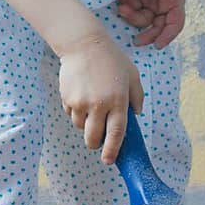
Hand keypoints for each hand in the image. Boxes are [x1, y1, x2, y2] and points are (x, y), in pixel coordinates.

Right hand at [59, 31, 143, 163]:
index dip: (112, 151)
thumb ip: (137, 97)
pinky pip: (71, 114)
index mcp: (118, 101)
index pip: (116, 134)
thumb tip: (136, 115)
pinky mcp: (67, 99)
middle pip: (93, 138)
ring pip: (80, 127)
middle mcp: (99, 105)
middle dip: (95, 144)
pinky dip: (76, 111)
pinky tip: (81, 95)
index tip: (109, 161)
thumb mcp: (132, 75)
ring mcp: (81, 103)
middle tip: (98, 140)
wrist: (84, 44)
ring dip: (85, 124)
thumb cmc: (112, 59)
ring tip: (91, 106)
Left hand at [117, 0, 185, 47]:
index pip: (174, 24)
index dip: (167, 36)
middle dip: (146, 34)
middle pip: (156, 27)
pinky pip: (131, 7)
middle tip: (135, 40)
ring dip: (131, 15)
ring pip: (141, 18)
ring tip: (123, 4)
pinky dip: (126, 4)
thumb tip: (167, 3)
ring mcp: (151, 1)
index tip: (158, 45)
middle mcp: (164, 6)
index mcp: (175, 2)